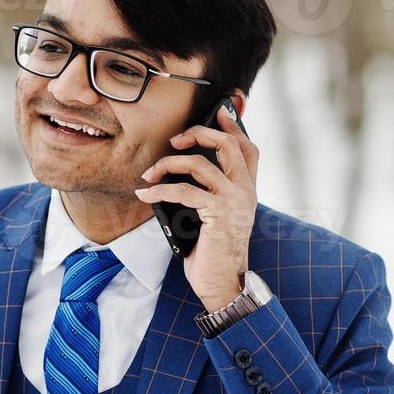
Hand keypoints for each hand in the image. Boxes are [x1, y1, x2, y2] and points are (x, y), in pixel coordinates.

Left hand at [133, 104, 258, 311]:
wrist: (221, 282)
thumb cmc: (211, 252)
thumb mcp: (212, 217)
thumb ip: (205, 194)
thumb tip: (175, 175)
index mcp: (246, 191)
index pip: (248, 149)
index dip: (233, 127)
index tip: (218, 111)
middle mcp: (245, 192)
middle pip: (228, 145)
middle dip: (199, 133)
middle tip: (175, 140)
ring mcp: (234, 201)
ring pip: (201, 164)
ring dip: (169, 164)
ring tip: (150, 174)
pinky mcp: (218, 213)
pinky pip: (184, 190)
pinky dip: (160, 189)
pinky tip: (145, 192)